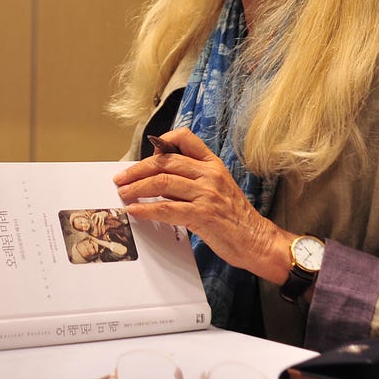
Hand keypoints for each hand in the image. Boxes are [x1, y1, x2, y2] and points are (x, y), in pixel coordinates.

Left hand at [113, 127, 292, 282]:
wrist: (257, 240)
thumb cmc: (234, 217)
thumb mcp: (215, 188)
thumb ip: (190, 179)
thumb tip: (158, 176)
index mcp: (213, 164)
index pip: (185, 137)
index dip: (162, 140)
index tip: (146, 152)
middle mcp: (209, 174)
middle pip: (165, 161)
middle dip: (137, 169)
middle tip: (121, 178)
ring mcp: (206, 193)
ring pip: (162, 182)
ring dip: (137, 187)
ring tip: (124, 193)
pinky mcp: (202, 214)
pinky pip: (166, 208)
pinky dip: (146, 209)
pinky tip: (135, 210)